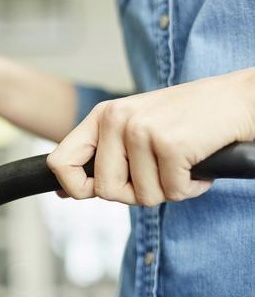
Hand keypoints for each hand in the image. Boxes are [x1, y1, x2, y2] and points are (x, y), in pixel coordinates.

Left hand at [47, 69, 254, 205]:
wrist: (240, 99)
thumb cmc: (187, 119)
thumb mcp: (134, 129)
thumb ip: (100, 157)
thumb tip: (63, 192)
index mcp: (103, 116)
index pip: (60, 162)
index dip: (73, 188)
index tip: (91, 193)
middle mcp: (116, 119)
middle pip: (105, 190)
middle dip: (136, 193)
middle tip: (159, 173)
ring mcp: (142, 130)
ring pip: (142, 196)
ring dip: (169, 190)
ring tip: (181, 163)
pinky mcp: (170, 144)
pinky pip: (172, 193)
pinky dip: (191, 188)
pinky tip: (198, 165)